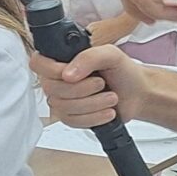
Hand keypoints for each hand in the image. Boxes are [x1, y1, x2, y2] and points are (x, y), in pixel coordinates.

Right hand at [31, 46, 148, 127]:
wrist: (138, 94)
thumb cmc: (124, 72)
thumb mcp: (110, 54)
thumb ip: (88, 57)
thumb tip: (67, 75)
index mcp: (61, 60)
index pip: (37, 63)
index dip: (52, 70)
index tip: (73, 73)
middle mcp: (57, 80)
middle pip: (51, 89)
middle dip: (82, 89)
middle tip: (101, 83)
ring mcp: (62, 100)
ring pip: (63, 107)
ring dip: (93, 104)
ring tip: (110, 97)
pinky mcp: (71, 118)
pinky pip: (72, 121)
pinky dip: (94, 117)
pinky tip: (107, 111)